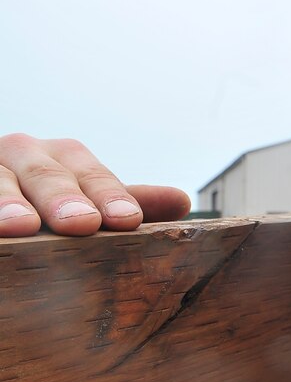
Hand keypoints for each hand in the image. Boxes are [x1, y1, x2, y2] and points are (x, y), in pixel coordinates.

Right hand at [0, 133, 190, 236]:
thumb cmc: (48, 202)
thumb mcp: (88, 200)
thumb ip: (128, 202)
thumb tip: (182, 201)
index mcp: (64, 158)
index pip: (92, 177)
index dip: (109, 197)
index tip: (127, 220)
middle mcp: (23, 154)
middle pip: (45, 176)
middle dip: (62, 199)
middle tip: (80, 224)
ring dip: (8, 203)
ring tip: (21, 227)